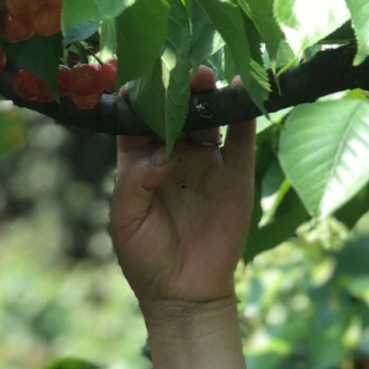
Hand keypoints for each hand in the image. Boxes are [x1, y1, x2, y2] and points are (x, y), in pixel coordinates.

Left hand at [109, 69, 256, 314]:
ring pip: (206, 119)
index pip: (137, 121)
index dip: (138, 98)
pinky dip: (243, 113)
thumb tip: (159, 156)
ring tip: (206, 79)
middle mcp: (173, 156)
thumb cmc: (145, 259)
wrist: (185, 294)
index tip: (141, 75)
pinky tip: (241, 90)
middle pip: (174, 112)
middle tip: (181, 75)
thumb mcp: (125, 221)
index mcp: (139, 163)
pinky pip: (240, 138)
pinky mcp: (234, 176)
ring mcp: (205, 164)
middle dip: (177, 90)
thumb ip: (134, 183)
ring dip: (206, 96)